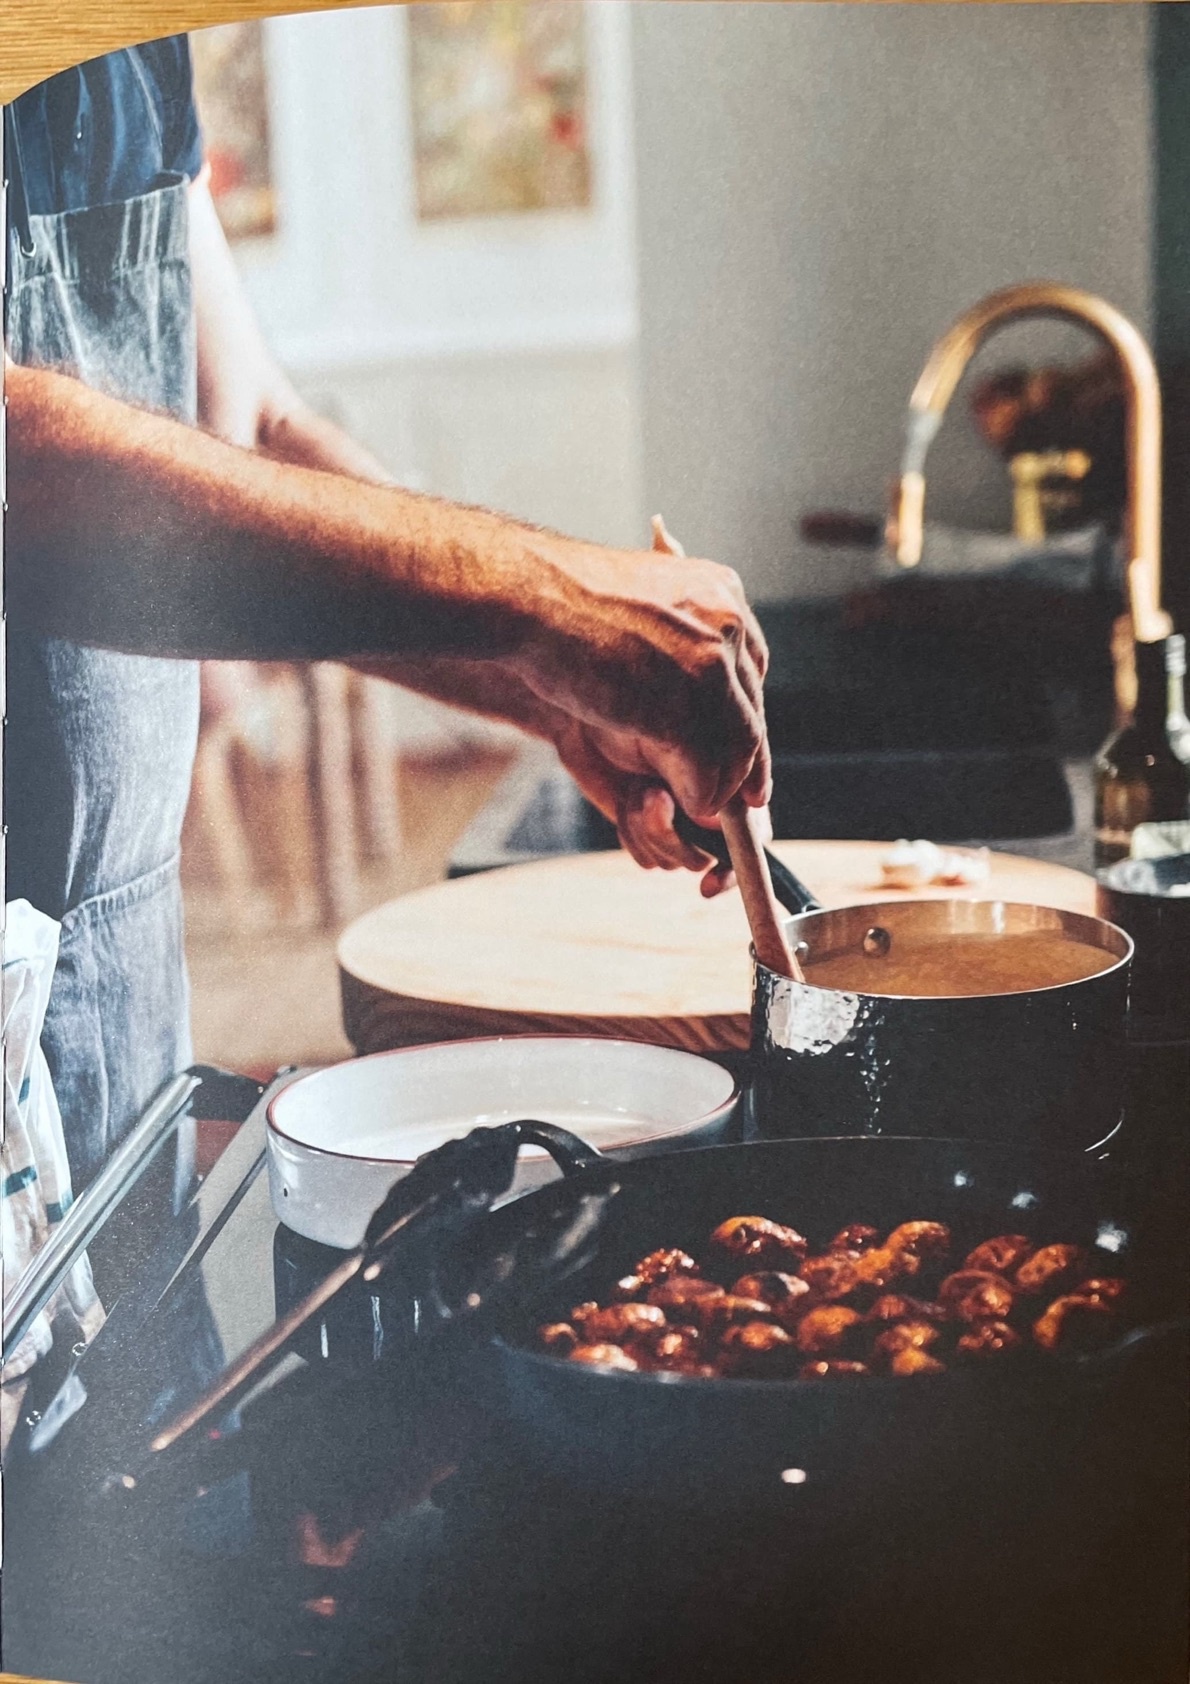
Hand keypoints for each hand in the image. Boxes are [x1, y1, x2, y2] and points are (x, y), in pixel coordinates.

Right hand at [510, 519, 770, 829]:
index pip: (750, 669)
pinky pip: (707, 770)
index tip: (741, 747)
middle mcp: (726, 626)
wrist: (528, 598)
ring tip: (701, 802)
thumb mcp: (640, 604)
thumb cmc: (563, 601)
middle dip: (741, 756)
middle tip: (739, 793)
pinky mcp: (684, 712)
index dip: (743, 714)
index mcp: (720, 592)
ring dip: (721, 782)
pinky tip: (682, 802)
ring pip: (738, 745)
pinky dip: (697, 794)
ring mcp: (710, 670)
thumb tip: (690, 691)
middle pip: (750, 709)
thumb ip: (674, 637)